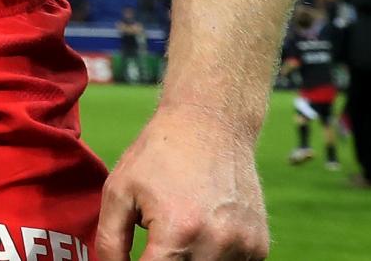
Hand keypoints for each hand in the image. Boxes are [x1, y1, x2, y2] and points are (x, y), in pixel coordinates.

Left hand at [96, 103, 269, 260]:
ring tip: (181, 227)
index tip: (138, 255)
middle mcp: (217, 245)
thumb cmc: (158, 155)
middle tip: (158, 235)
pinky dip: (213, 258)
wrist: (210, 124)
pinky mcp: (259, 246)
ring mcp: (244, 247)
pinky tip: (203, 230)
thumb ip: (111, 240)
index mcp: (179, 232)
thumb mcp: (118, 190)